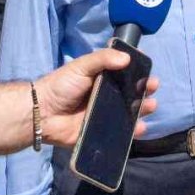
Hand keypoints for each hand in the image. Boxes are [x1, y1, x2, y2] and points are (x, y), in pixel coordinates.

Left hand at [35, 49, 158, 147]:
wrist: (42, 112)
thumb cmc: (62, 85)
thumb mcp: (82, 66)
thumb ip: (103, 59)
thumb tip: (127, 59)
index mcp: (103, 80)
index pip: (126, 76)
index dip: (139, 75)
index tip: (150, 73)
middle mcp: (106, 98)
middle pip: (130, 96)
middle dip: (144, 93)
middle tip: (152, 90)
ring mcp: (103, 117)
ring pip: (127, 115)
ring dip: (141, 111)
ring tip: (150, 106)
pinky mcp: (99, 134)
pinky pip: (118, 135)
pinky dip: (131, 134)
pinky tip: (140, 129)